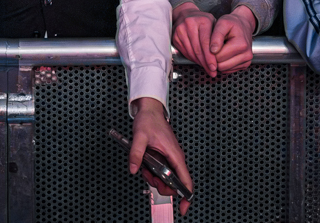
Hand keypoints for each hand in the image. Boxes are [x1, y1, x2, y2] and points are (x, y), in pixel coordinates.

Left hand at [129, 98, 192, 216]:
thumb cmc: (149, 120)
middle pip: (176, 184)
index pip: (186, 180)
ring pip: (168, 179)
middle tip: (150, 178)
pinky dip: (154, 173)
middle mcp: (176, 158)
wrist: (151, 110)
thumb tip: (133, 168)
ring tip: (145, 168)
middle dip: (162, 186)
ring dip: (156, 179)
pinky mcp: (167, 158)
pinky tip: (146, 166)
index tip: (183, 208)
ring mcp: (172, 158)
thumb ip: (136, 153)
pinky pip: (163, 172)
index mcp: (175, 155)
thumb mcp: (139, 136)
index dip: (186, 197)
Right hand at [171, 3, 217, 75]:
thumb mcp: (214, 24)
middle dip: (206, 63)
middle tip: (212, 71)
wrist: (186, 14)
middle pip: (198, 49)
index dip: (210, 57)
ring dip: (199, 63)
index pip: (206, 43)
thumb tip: (220, 57)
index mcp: (203, 20)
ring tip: (207, 69)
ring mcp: (180, 30)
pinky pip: (185, 51)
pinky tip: (198, 62)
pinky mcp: (174, 36)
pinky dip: (192, 59)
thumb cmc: (203, 21)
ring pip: (191, 52)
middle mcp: (190, 24)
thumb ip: (217, 38)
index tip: (215, 67)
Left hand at [210, 7, 256, 74]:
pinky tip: (225, 53)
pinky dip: (224, 63)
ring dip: (219, 62)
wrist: (243, 24)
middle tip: (214, 47)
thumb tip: (213, 50)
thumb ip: (216, 36)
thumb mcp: (222, 23)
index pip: (218, 57)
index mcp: (241, 45)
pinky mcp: (245, 65)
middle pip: (221, 66)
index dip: (210, 52)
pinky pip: (229, 70)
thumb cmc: (232, 23)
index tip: (210, 44)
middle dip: (214, 58)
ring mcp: (247, 61)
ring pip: (224, 70)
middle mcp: (246, 55)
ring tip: (220, 49)